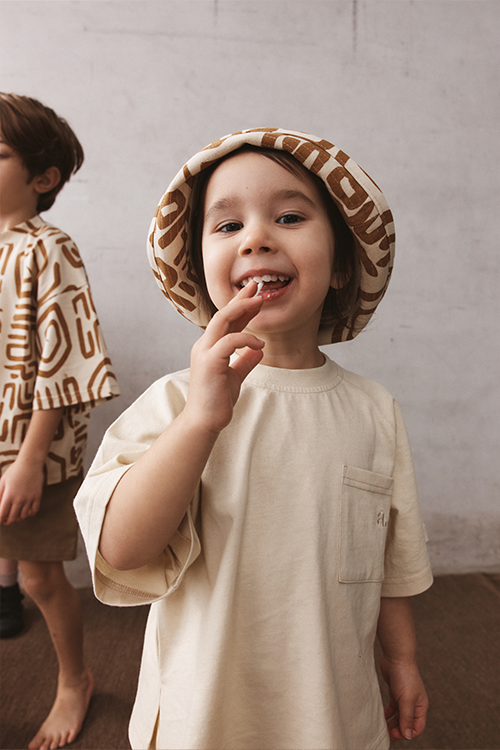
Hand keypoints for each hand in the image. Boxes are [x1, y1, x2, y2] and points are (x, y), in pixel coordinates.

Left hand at [0, 456, 44, 524]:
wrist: (30, 463)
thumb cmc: (14, 471)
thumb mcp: (2, 482)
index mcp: (9, 495)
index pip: (2, 514)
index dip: (0, 519)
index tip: (0, 519)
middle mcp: (19, 499)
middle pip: (12, 518)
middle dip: (7, 521)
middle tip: (6, 520)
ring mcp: (30, 498)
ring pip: (23, 516)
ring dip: (18, 518)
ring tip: (16, 516)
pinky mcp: (38, 496)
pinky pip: (34, 511)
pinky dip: (29, 514)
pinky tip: (26, 512)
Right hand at [184, 281, 264, 434]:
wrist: (204, 421)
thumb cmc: (217, 401)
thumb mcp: (235, 378)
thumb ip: (244, 363)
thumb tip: (258, 352)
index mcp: (209, 347)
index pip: (225, 321)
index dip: (240, 306)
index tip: (255, 295)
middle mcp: (204, 346)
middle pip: (222, 314)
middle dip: (240, 299)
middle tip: (256, 287)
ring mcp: (205, 353)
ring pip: (221, 321)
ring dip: (242, 309)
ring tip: (260, 303)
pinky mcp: (210, 363)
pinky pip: (229, 342)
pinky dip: (246, 339)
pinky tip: (260, 345)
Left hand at [380, 654, 428, 740]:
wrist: (396, 657)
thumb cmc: (405, 676)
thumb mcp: (407, 699)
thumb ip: (406, 718)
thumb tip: (408, 736)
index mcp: (421, 707)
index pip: (417, 727)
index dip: (407, 734)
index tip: (395, 735)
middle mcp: (414, 704)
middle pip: (407, 723)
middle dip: (398, 730)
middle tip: (387, 735)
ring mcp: (404, 698)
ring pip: (399, 716)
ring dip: (392, 724)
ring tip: (383, 729)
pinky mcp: (395, 692)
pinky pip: (392, 708)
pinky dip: (387, 714)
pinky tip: (382, 717)